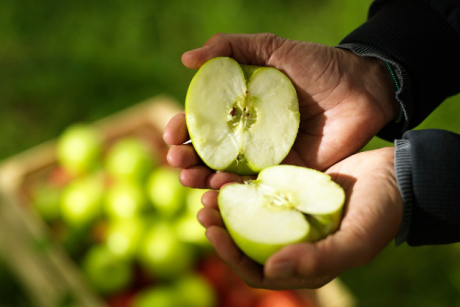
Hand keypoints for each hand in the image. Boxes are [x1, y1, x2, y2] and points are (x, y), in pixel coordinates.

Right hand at [164, 33, 398, 188]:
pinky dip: (234, 190)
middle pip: (208, 153)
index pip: (202, 122)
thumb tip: (186, 60)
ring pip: (226, 174)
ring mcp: (265, 157)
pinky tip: (219, 189)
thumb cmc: (319, 65)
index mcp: (240, 108)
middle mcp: (248, 135)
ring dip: (203, 179)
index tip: (171, 133)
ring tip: (189, 179)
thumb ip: (231, 49)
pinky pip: (256, 186)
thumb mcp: (273, 50)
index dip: (182, 128)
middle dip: (186, 159)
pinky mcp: (285, 174)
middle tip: (175, 161)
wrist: (361, 88)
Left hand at [197, 147, 402, 288]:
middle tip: (203, 207)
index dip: (230, 255)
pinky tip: (227, 173)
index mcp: (304, 264)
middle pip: (246, 243)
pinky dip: (243, 187)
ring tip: (208, 190)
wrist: (395, 176)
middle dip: (220, 229)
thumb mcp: (356, 239)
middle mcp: (292, 243)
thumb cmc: (381, 211)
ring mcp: (290, 218)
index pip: (256, 270)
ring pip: (248, 218)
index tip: (211, 231)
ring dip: (227, 207)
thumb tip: (272, 270)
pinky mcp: (290, 193)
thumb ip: (318, 260)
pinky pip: (260, 193)